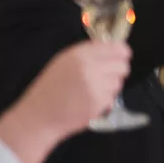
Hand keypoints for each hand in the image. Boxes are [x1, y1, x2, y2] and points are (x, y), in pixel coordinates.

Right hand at [0, 42, 134, 162]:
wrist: (40, 115)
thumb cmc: (51, 87)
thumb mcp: (64, 62)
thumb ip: (88, 53)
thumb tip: (113, 48)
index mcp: (79, 54)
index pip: (117, 48)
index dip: (123, 52)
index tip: (123, 55)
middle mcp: (89, 68)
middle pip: (122, 65)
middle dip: (118, 70)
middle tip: (107, 75)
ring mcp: (95, 87)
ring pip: (119, 82)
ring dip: (110, 86)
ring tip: (92, 90)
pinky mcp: (98, 103)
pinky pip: (112, 98)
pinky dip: (105, 100)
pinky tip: (89, 101)